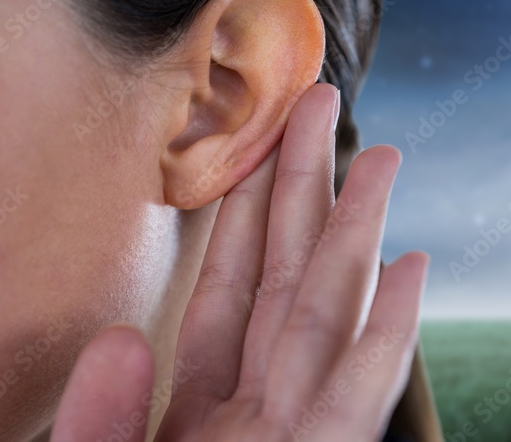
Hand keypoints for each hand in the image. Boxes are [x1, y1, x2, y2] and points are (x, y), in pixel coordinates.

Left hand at [49, 84, 428, 441]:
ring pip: (328, 315)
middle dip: (306, 188)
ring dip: (356, 233)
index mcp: (198, 414)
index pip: (226, 293)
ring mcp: (293, 437)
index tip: (259, 144)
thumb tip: (120, 339)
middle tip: (318, 102)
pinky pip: (357, 396)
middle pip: (287, 280)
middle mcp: (256, 414)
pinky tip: (409, 263)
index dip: (244, 213)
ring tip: (380, 157)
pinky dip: (388, 332)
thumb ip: (101, 417)